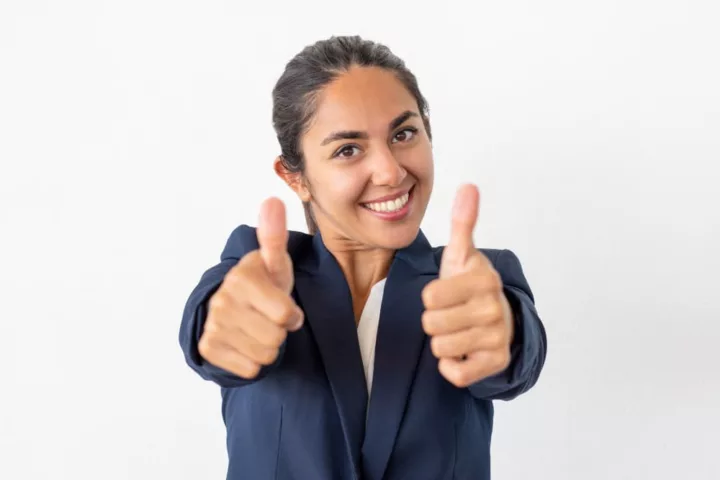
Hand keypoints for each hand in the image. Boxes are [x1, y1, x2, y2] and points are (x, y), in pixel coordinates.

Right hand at [199, 198, 302, 378]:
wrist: (236, 308)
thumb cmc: (264, 284)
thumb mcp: (275, 263)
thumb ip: (275, 236)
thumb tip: (272, 200)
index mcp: (243, 277)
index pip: (286, 315)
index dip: (291, 314)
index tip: (281, 303)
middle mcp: (222, 300)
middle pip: (276, 338)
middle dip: (278, 331)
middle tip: (268, 317)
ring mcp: (213, 325)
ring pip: (264, 356)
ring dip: (267, 347)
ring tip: (258, 328)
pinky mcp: (207, 347)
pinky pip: (250, 369)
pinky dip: (253, 361)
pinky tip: (245, 342)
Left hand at [421, 184, 513, 387]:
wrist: (498, 319)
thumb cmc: (469, 286)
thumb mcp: (462, 255)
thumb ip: (462, 222)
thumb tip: (468, 186)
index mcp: (483, 280)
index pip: (430, 296)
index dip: (431, 296)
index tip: (446, 292)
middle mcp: (494, 309)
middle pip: (431, 324)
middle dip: (434, 320)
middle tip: (451, 313)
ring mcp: (497, 338)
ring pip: (440, 348)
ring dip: (442, 342)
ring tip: (458, 329)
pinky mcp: (496, 364)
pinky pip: (455, 374)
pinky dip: (452, 366)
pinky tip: (464, 351)